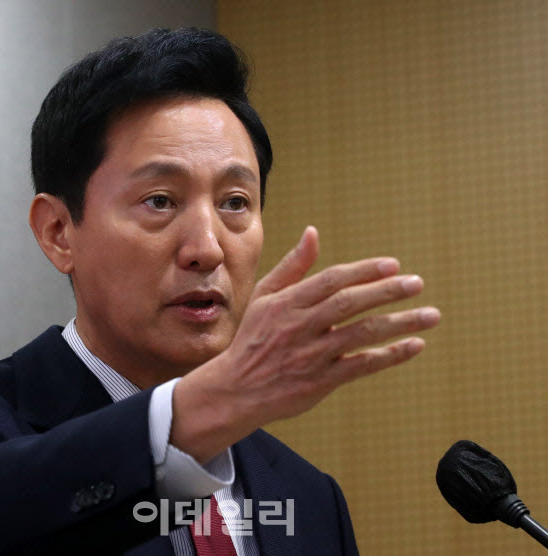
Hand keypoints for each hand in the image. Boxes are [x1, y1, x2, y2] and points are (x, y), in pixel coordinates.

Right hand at [172, 226, 439, 461]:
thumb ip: (292, 266)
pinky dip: (390, 356)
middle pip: (350, 304)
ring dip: (400, 324)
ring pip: (361, 335)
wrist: (236, 390)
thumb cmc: (253, 338)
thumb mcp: (265, 297)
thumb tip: (313, 232)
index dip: (364, 271)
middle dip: (387, 292)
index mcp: (286, 303)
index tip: (393, 265)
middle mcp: (299, 327)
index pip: (331, 280)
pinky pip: (361, 366)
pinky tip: (414, 346)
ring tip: (431, 316)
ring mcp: (311, 355)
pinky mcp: (320, 382)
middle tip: (418, 284)